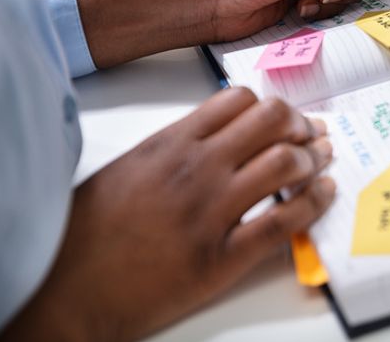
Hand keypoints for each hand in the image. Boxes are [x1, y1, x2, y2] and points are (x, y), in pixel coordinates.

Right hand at [0, 88, 334, 341]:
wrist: (66, 290)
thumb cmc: (87, 233)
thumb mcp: (127, 168)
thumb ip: (173, 147)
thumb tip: (217, 136)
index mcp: (171, 143)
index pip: (238, 100)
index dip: (271, 105)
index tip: (284, 118)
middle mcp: (196, 168)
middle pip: (272, 121)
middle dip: (300, 124)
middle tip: (311, 136)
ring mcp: (211, 211)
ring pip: (285, 163)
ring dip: (313, 160)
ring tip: (320, 164)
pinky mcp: (222, 257)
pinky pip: (285, 221)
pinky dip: (314, 203)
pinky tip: (323, 195)